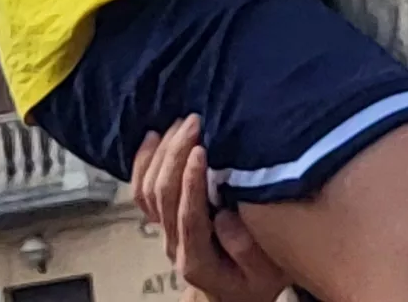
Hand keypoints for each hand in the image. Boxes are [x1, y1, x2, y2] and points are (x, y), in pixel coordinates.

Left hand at [133, 117, 290, 301]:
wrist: (234, 294)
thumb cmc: (255, 280)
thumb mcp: (266, 274)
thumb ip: (247, 250)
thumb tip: (224, 217)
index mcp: (198, 259)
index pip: (188, 216)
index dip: (191, 181)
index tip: (202, 149)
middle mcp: (174, 245)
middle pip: (163, 196)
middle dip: (176, 154)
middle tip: (195, 122)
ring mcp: (163, 232)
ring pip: (149, 189)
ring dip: (163, 152)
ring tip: (182, 123)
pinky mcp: (161, 220)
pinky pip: (142, 190)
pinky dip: (144, 161)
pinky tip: (154, 136)